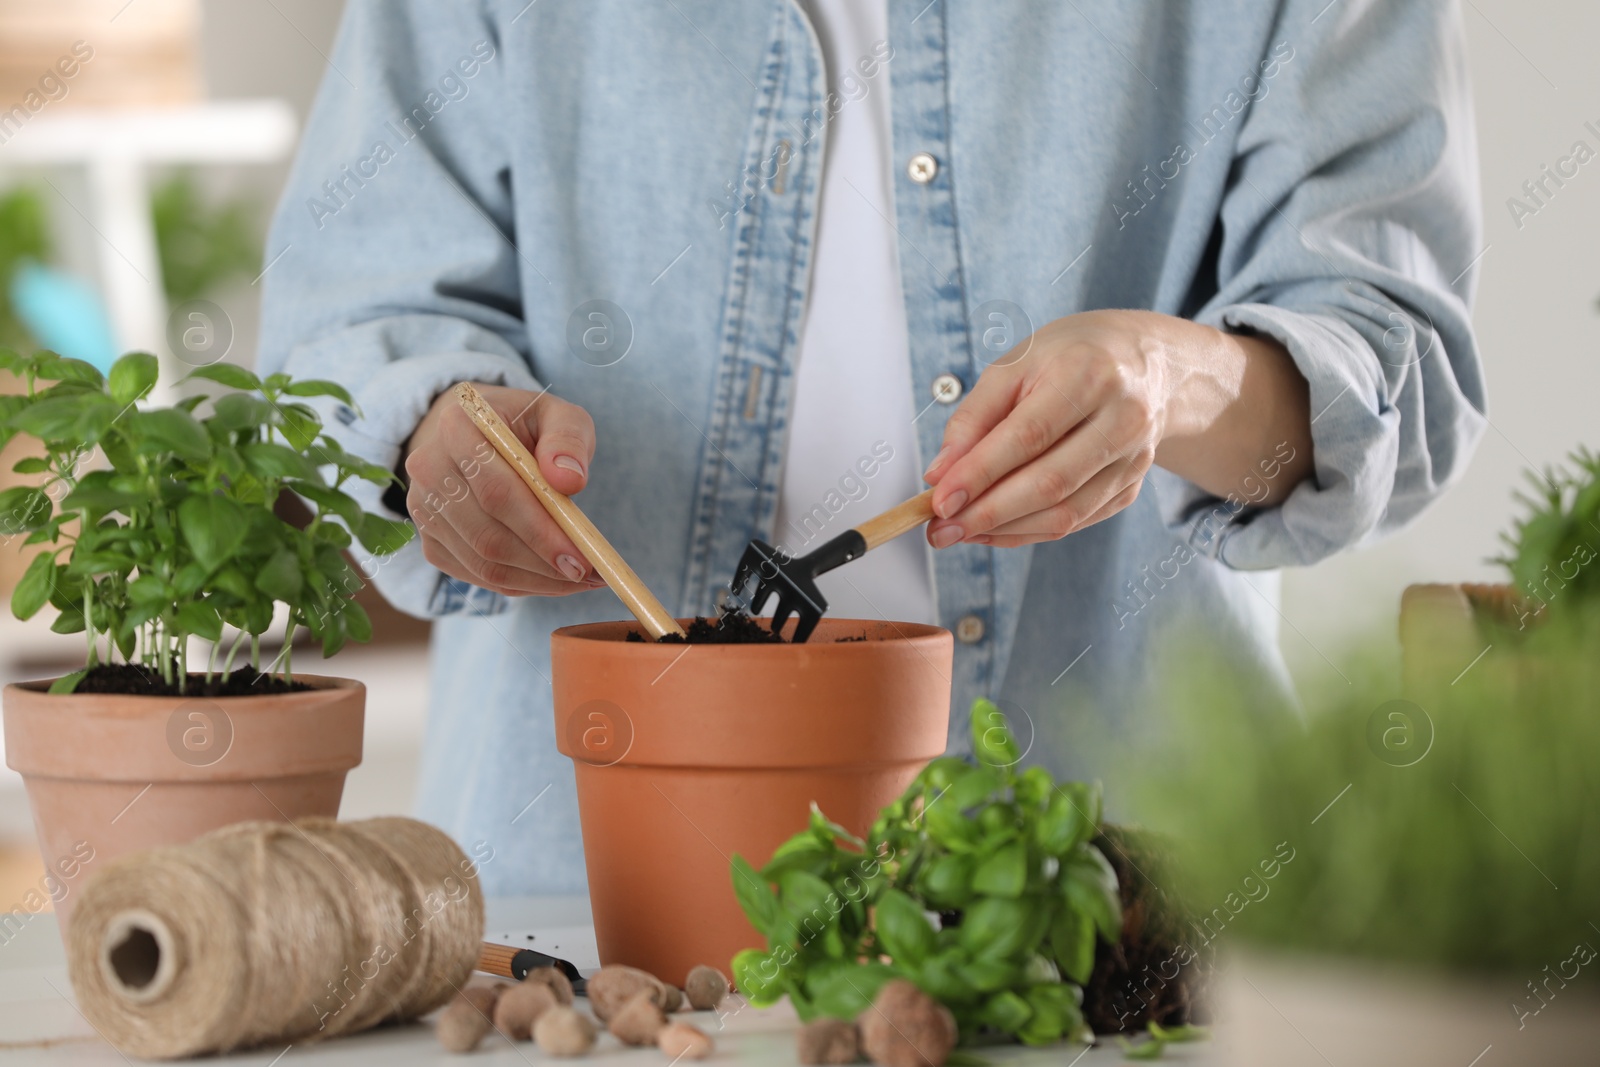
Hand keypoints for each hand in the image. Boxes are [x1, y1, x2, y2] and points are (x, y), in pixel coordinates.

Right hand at [402, 382, 604, 595]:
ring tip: (581, 578)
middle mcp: (429, 470)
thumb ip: (569, 438)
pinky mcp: (432, 541)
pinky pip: (477, 576)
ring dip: (536, 580)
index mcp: (456, 427)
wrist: (484, 436)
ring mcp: (424, 509)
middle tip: (589, 575)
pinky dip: (520, 584)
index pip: (496, 490)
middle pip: (487, 535)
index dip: (539, 530)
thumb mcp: (558, 416)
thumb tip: (570, 480)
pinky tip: (554, 578)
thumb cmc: (528, 427)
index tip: (581, 555)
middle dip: (542, 563)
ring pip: (482, 563)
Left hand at [921, 310, 1310, 548]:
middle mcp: (1123, 419)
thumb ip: (973, 418)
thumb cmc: (1069, 359)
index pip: (1029, 435)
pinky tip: (993, 529)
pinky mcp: (1132, 486)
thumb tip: (939, 475)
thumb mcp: (1014, 366)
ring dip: (1004, 531)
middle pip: (1050, 482)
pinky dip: (1027, 531)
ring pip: (1064, 514)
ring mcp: (1134, 458)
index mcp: (1089, 374)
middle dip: (987, 513)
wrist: (1144, 363)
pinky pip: (1075, 521)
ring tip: (959, 532)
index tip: (939, 500)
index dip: (980, 473)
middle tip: (941, 529)